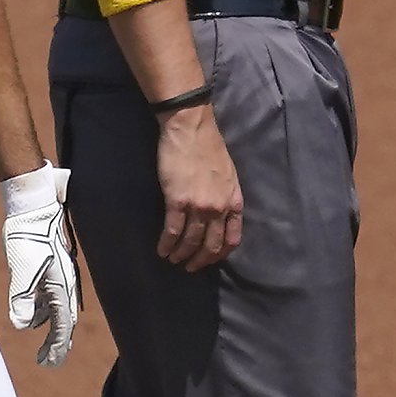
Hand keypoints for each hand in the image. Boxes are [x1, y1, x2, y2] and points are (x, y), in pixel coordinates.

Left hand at [1, 162, 80, 366]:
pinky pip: (51, 297)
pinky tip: (35, 316)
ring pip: (56, 310)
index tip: (49, 363)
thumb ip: (20, 298)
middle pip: (63, 322)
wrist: (35, 208)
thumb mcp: (21, 269)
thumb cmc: (28, 237)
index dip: (56, 347)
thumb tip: (19, 326)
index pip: (62, 326)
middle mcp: (65, 285)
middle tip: (48, 362)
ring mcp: (60, 277)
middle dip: (57, 344)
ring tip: (43, 346)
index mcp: (61, 288)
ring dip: (50, 328)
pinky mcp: (52, 269)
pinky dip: (44, 311)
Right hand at [156, 105, 241, 270]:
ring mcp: (199, 206)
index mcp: (234, 201)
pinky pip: (173, 230)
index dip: (220, 253)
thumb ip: (225, 195)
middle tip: (189, 267)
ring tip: (172, 260)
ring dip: (181, 254)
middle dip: (200, 260)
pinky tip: (161, 250)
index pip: (232, 238)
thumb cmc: (208, 146)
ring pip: (191, 241)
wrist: (190, 129)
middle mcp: (219, 208)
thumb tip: (217, 211)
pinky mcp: (177, 201)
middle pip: (212, 244)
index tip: (209, 259)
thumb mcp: (228, 174)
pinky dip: (167, 244)